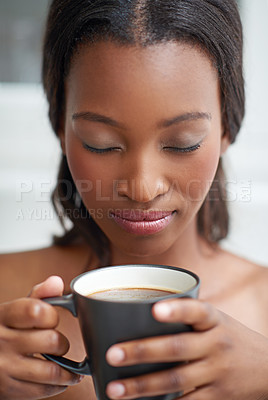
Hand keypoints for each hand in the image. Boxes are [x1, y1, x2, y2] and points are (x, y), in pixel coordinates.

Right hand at [0, 276, 81, 399]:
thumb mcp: (11, 310)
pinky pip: (42, 390)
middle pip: (50, 341)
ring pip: (51, 370)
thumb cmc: (1, 330)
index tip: (52, 318)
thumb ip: (37, 296)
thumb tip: (57, 282)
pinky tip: (61, 379)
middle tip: (58, 343)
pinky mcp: (6, 390)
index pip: (36, 311)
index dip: (52, 314)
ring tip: (68, 365)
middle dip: (62, 342)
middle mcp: (1, 342)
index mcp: (2, 317)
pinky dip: (59, 385)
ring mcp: (4, 368)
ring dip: (67, 369)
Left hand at [105, 298, 267, 399]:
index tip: (155, 310)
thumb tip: (140, 314)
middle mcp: (216, 344)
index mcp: (214, 320)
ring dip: (143, 386)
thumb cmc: (229, 338)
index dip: (176, 309)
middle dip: (142, 351)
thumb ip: (189, 318)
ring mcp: (217, 372)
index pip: (197, 310)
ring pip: (176, 380)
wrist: (267, 368)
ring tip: (114, 389)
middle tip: (113, 354)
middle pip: (177, 348)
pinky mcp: (217, 397)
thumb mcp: (217, 321)